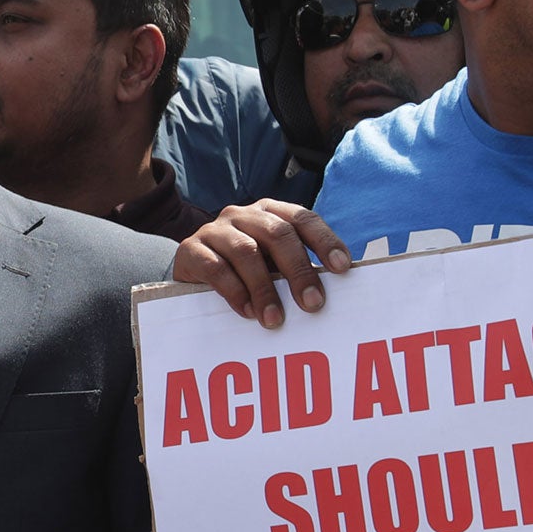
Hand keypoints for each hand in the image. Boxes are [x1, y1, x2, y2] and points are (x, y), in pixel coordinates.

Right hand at [174, 200, 351, 325]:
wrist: (191, 276)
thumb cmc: (243, 272)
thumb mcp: (271, 265)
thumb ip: (295, 270)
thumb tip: (335, 293)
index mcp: (269, 212)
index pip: (303, 218)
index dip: (324, 240)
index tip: (342, 268)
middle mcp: (242, 214)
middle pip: (277, 233)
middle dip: (298, 270)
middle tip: (313, 304)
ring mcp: (214, 230)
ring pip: (246, 251)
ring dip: (265, 288)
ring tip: (275, 319)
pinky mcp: (190, 249)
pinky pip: (215, 268)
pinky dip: (234, 292)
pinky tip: (247, 312)